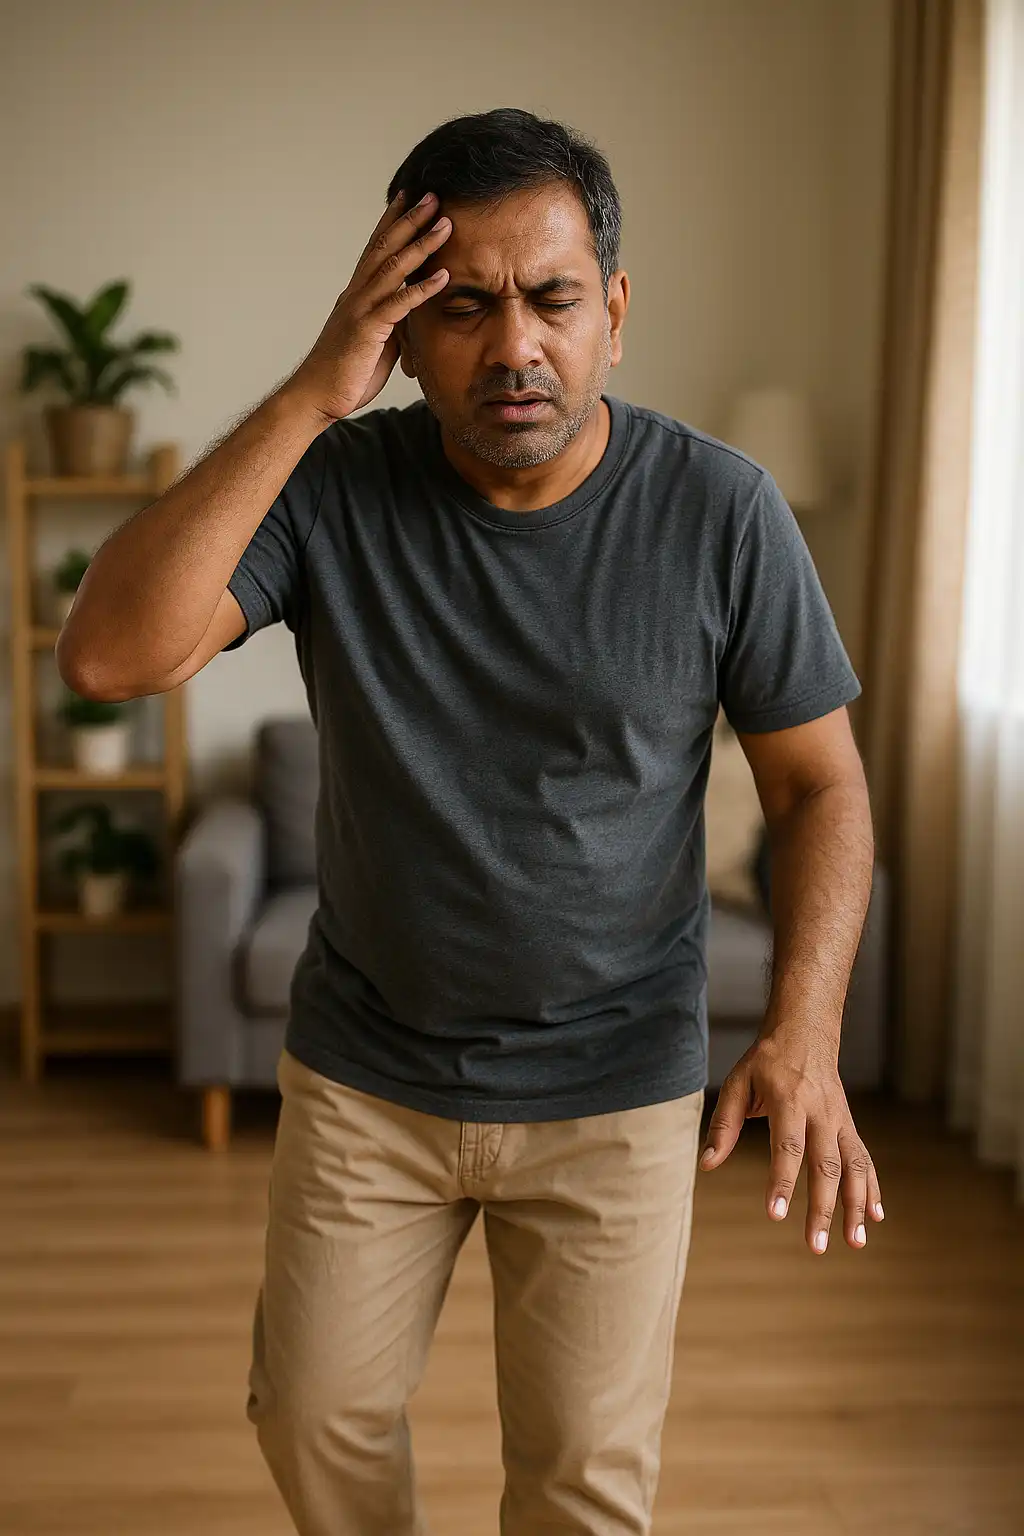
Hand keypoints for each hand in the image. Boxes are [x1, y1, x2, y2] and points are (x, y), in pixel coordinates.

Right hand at [281, 189, 451, 423]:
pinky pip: (399, 304)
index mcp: (357, 294)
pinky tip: (443, 275)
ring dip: (421, 243)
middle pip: (385, 247)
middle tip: (432, 194)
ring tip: (445, 223)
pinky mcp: (368, 329)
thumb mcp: (376, 342)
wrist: (317, 397)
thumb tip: (411, 316)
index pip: (376, 249)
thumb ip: (392, 323)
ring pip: (393, 267)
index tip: (409, 198)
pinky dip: (422, 288)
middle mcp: (357, 293)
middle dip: (410, 219)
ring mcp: (361, 308)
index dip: (392, 222)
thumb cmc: (345, 374)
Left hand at [697, 1026, 884, 1254]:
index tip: (776, 1215)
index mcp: (789, 1100)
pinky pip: (864, 1160)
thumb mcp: (738, 1082)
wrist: (806, 1033)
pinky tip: (874, 1217)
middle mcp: (820, 1112)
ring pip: (854, 1167)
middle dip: (822, 1208)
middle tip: (815, 1246)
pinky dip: (871, 1188)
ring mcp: (840, 1120)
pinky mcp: (849, 1126)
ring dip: (856, 1206)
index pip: (788, 1147)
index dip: (782, 1182)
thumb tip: (707, 1164)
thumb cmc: (766, 1061)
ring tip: (855, 1242)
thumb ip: (724, 1125)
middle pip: (825, 1166)